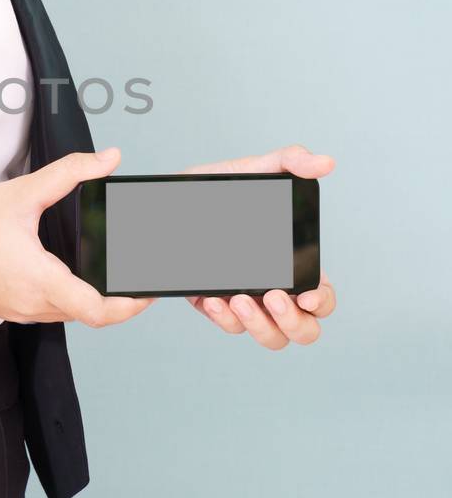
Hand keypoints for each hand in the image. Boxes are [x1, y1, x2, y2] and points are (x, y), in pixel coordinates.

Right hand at [0, 148, 156, 328]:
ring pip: (69, 312)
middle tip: (138, 273)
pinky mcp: (6, 309)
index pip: (100, 312)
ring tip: (111, 270)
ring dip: (93, 297)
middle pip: (91, 315)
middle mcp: (33, 305)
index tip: (149, 288)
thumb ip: (69, 174)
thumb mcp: (19, 193)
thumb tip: (107, 160)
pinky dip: (67, 294)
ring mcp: (18, 311)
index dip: (132, 304)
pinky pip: (47, 308)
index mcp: (41, 281)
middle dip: (119, 297)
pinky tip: (70, 269)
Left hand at [180, 143, 336, 348]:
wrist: (170, 199)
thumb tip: (326, 162)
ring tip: (238, 298)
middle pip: (303, 329)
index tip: (306, 294)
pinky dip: (224, 318)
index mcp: (293, 261)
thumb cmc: (220, 187)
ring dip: (258, 324)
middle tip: (273, 296)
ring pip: (269, 336)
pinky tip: (213, 298)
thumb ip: (290, 161)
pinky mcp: (215, 303)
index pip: (322, 296)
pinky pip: (229, 326)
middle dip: (294, 322)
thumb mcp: (254, 169)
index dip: (322, 302)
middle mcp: (274, 287)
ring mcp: (246, 299)